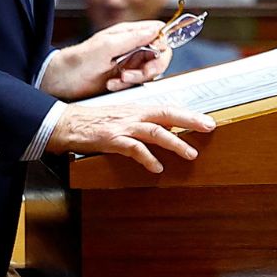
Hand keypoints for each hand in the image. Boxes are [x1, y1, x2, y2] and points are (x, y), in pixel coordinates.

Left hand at [42, 20, 172, 101]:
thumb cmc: (78, 60)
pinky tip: (112, 84)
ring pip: (151, 71)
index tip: (155, 52)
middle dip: (152, 66)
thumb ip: (133, 38)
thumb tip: (156, 30)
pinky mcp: (125, 79)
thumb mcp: (107, 46)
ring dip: (138, 78)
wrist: (61, 81)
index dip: (163, 41)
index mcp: (129, 33)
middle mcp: (132, 47)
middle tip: (136, 74)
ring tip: (119, 79)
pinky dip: (127, 85)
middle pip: (161, 54)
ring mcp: (130, 63)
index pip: (158, 32)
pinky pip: (138, 83)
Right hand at [45, 102, 214, 172]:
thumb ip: (144, 122)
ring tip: (191, 153)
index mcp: (138, 110)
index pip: (169, 109)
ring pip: (155, 132)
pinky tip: (157, 168)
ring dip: (175, 142)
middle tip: (210, 127)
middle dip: (190, 121)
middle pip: (167, 115)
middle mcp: (134, 115)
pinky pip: (133, 148)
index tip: (207, 120)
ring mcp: (123, 127)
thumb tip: (168, 130)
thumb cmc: (95, 122)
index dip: (189, 114)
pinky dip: (147, 158)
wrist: (66, 123)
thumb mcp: (123, 118)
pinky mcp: (111, 139)